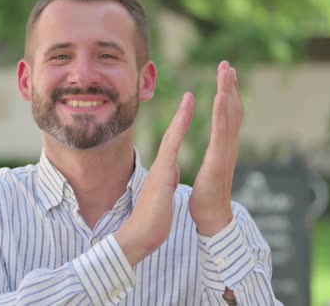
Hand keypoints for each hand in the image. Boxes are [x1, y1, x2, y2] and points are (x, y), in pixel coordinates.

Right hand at [115, 92, 193, 265]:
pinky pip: (172, 146)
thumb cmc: (152, 221)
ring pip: (172, 136)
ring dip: (181, 116)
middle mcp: (162, 165)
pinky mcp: (162, 173)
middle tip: (189, 96)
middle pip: (172, 134)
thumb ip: (166, 181)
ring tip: (189, 97)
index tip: (187, 111)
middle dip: (181, 114)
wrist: (140, 234)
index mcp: (165, 171)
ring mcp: (161, 167)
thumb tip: (171, 172)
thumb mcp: (163, 195)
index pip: (174, 144)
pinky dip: (179, 130)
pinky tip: (185, 120)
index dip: (180, 127)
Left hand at [189, 60, 242, 235]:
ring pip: (229, 115)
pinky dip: (222, 111)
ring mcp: (226, 151)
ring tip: (226, 70)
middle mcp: (228, 146)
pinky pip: (221, 130)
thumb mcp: (210, 170)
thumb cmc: (208, 198)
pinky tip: (220, 95)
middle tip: (227, 64)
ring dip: (228, 91)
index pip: (227, 116)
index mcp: (224, 148)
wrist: (211, 219)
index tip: (225, 75)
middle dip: (230, 86)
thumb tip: (214, 152)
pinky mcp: (219, 159)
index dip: (227, 95)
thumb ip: (214, 158)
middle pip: (233, 110)